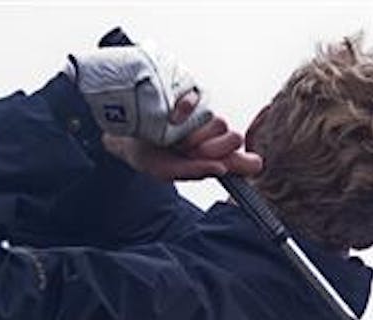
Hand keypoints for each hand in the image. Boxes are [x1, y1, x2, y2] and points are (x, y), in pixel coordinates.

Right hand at [102, 92, 263, 181]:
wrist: (124, 132)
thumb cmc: (150, 155)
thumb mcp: (168, 170)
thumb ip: (195, 171)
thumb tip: (222, 168)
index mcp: (217, 157)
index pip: (248, 162)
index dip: (240, 163)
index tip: (222, 166)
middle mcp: (215, 136)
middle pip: (234, 139)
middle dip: (212, 149)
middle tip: (189, 152)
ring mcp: (204, 114)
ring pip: (219, 122)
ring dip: (196, 134)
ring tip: (174, 138)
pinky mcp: (192, 94)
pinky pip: (200, 99)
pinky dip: (187, 110)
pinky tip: (173, 118)